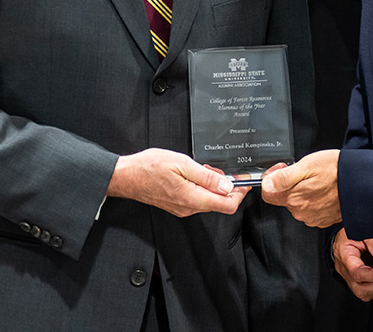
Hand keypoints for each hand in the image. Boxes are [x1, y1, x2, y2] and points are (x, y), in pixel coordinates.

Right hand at [107, 148, 249, 216]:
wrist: (127, 176)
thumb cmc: (150, 167)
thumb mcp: (182, 164)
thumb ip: (207, 176)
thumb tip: (227, 185)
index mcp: (193, 199)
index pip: (227, 205)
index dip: (240, 193)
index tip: (246, 180)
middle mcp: (189, 208)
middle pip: (220, 203)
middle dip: (229, 186)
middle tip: (227, 169)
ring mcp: (182, 208)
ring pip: (209, 200)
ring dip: (215, 185)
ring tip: (208, 168)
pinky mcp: (177, 204)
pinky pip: (198, 198)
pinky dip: (204, 187)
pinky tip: (198, 173)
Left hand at [260, 149, 340, 226]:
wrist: (361, 183)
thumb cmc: (336, 171)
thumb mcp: (307, 165)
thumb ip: (283, 177)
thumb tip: (266, 184)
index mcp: (294, 198)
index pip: (267, 194)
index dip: (271, 178)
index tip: (282, 169)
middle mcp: (301, 212)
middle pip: (283, 198)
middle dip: (289, 183)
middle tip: (303, 171)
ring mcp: (313, 217)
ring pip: (298, 203)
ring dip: (303, 190)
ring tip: (317, 178)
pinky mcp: (324, 219)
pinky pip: (311, 209)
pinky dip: (314, 198)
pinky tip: (324, 188)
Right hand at [333, 228, 372, 300]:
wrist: (342, 237)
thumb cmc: (349, 233)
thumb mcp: (361, 230)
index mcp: (344, 255)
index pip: (357, 273)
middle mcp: (345, 270)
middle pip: (359, 289)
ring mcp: (348, 278)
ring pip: (363, 294)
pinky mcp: (354, 282)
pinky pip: (365, 292)